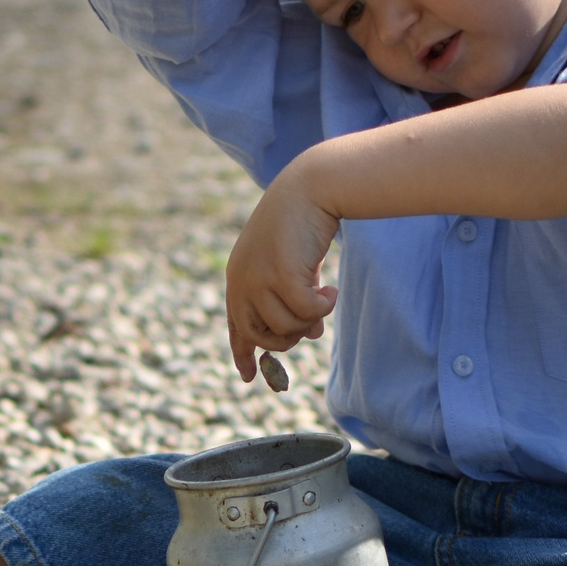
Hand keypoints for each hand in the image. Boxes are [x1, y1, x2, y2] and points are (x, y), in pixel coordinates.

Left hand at [224, 164, 339, 377]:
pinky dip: (322, 308)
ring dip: (308, 321)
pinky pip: (305, 313)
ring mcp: (257, 278)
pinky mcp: (280, 274)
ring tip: (324, 298)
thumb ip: (294, 300)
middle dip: (286, 339)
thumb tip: (310, 334)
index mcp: (238, 277)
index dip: (242, 351)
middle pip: (258, 334)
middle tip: (310, 326)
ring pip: (284, 327)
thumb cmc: (303, 225)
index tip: (247, 377)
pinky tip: (331, 290)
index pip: (235, 324)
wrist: (310, 189)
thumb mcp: (294, 268)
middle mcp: (240, 279)